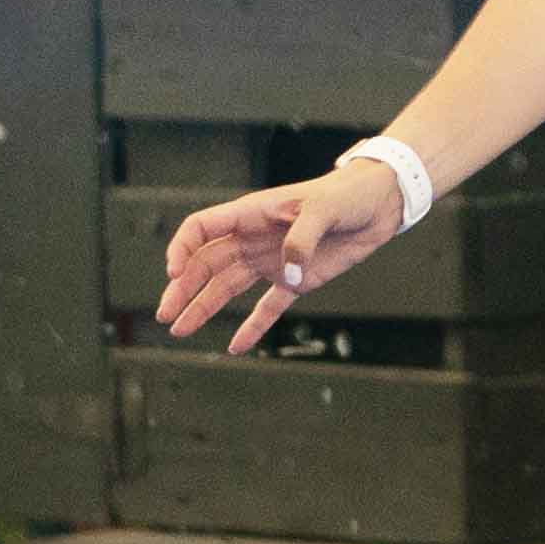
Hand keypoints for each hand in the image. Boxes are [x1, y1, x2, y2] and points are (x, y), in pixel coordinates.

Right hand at [153, 154, 414, 353]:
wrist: (378, 206)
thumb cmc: (348, 196)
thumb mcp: (324, 210)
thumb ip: (303, 239)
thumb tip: (287, 275)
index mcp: (253, 213)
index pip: (203, 228)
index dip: (183, 248)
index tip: (174, 273)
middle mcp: (254, 239)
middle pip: (207, 264)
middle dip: (184, 289)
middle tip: (166, 315)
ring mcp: (272, 261)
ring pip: (228, 287)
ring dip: (204, 308)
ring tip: (180, 330)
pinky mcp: (295, 281)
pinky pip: (267, 307)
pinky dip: (252, 327)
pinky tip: (235, 347)